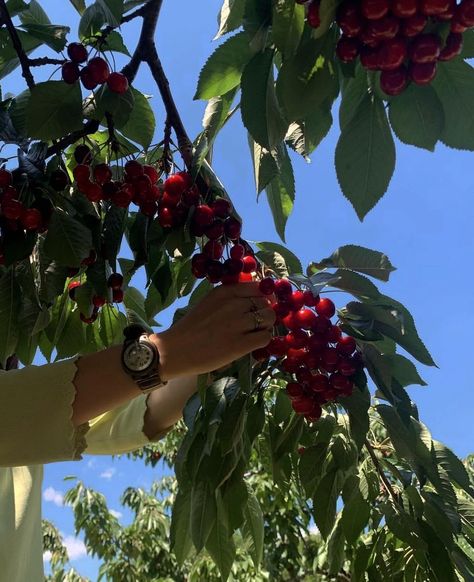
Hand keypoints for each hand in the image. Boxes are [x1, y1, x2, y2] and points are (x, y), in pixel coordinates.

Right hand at [152, 282, 274, 380]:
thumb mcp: (210, 302)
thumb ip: (231, 297)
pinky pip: (265, 337)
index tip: (262, 305)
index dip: (265, 297)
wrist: (174, 350)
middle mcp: (233, 304)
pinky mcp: (240, 344)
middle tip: (256, 324)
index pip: (259, 287)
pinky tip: (251, 344)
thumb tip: (258, 295)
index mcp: (225, 291)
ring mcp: (237, 323)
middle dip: (265, 312)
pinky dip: (262, 340)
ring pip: (269, 318)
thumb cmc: (192, 327)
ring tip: (254, 333)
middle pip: (266, 303)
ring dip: (266, 326)